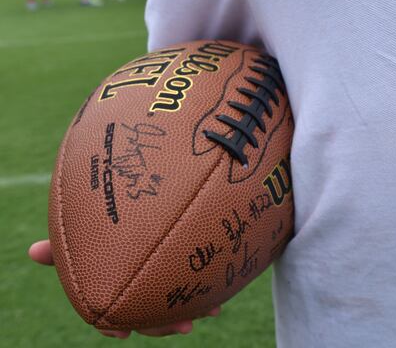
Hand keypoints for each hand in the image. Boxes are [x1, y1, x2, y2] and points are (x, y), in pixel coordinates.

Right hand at [28, 240, 219, 337]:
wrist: (156, 205)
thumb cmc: (111, 226)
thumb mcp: (90, 234)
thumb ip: (66, 246)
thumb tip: (33, 251)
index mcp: (114, 288)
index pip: (111, 319)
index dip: (115, 330)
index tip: (121, 336)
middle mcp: (138, 291)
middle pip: (148, 318)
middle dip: (164, 325)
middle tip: (183, 326)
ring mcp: (162, 286)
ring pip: (174, 309)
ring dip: (192, 313)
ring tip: (209, 312)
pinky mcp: (184, 277)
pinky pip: (195, 294)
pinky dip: (207, 298)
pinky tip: (218, 302)